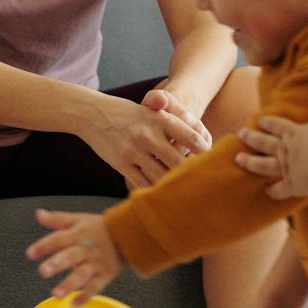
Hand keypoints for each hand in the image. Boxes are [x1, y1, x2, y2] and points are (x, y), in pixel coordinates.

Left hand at [26, 210, 123, 304]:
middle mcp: (85, 249)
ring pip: (82, 274)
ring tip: (56, 294)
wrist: (127, 235)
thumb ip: (57, 219)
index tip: (30, 254)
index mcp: (77, 235)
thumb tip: (38, 214)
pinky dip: (86, 296)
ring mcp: (96, 263)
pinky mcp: (105, 274)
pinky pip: (95, 287)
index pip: (58, 239)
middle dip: (57, 264)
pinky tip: (74, 304)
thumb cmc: (99, 228)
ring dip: (69, 284)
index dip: (44, 246)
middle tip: (43, 272)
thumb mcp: (78, 219)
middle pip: (70, 256)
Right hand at [82, 92, 211, 189]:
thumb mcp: (152, 112)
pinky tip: (162, 195)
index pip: (192, 137)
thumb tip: (200, 142)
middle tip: (205, 184)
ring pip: (161, 175)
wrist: (93, 114)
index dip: (206, 152)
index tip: (214, 161)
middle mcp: (148, 134)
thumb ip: (173, 125)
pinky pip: (141, 183)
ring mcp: (133, 150)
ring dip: (173, 186)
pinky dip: (153, 190)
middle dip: (192, 174)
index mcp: (160, 119)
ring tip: (186, 194)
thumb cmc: (129, 114)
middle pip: (179, 161)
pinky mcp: (121, 164)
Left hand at [235, 103, 307, 198]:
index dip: (269, 123)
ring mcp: (286, 167)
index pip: (278, 126)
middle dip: (252, 137)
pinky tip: (267, 192)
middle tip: (241, 133)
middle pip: (264, 142)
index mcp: (295, 133)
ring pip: (263, 164)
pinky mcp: (292, 184)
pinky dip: (273, 191)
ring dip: (251, 162)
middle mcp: (286, 149)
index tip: (260, 121)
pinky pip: (279, 189)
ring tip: (239, 159)